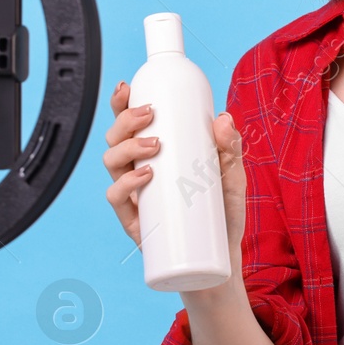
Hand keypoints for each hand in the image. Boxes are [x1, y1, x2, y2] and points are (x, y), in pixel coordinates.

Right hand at [102, 81, 246, 262]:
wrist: (221, 258)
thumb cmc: (221, 213)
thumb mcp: (232, 176)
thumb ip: (230, 149)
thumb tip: (223, 119)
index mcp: (154, 155)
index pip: (130, 125)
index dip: (121, 104)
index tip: (127, 86)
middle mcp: (138, 172)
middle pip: (115, 138)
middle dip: (125, 120)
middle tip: (150, 113)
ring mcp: (134, 196)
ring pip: (111, 162)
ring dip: (127, 147)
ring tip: (155, 145)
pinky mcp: (134, 222)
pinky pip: (116, 199)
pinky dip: (127, 184)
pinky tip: (145, 176)